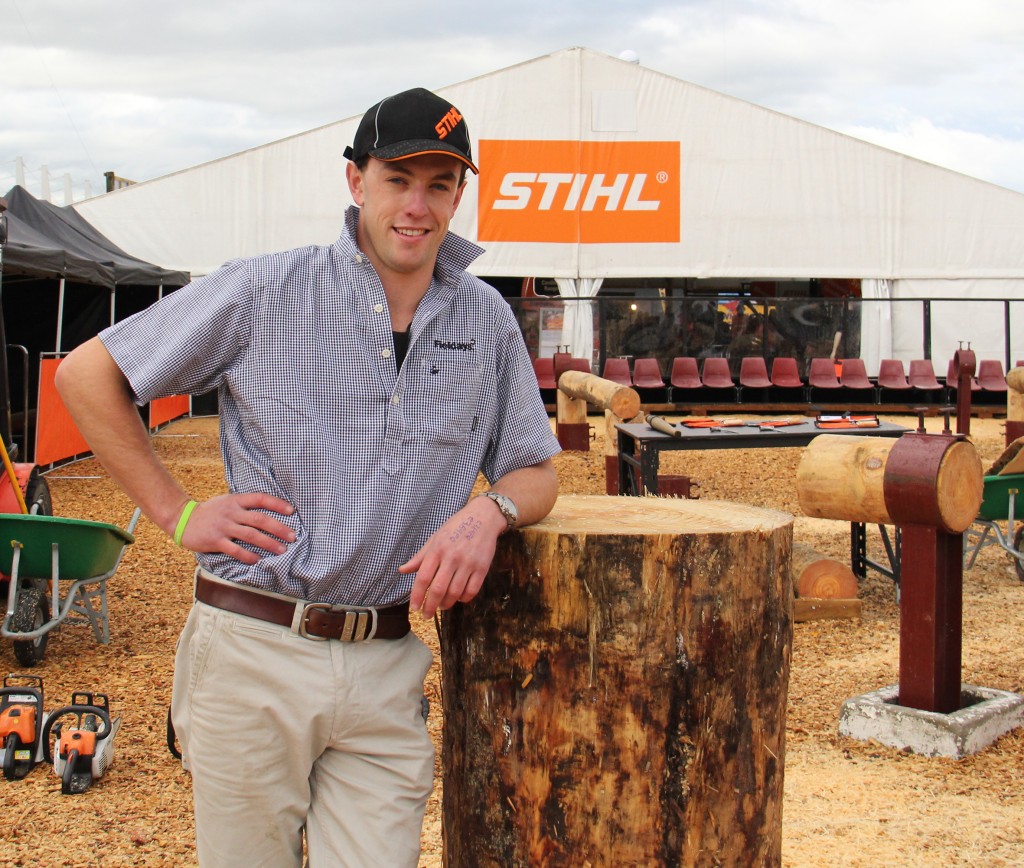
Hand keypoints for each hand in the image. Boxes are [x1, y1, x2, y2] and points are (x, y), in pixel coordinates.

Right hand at [178, 493, 295, 564]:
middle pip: (260, 519)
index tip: (292, 511)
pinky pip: (235, 550)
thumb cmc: (210, 512)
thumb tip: (268, 510)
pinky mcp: (215, 541)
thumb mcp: (227, 502)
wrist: (182, 519)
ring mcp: (223, 526)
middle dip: (278, 528)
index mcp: (235, 500)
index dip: (277, 504)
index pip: (260, 499)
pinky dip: (248, 556)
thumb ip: (244, 505)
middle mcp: (231, 512)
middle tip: (293, 536)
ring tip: (282, 550)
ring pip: (250, 535)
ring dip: (268, 543)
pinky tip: (258, 560)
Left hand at [400, 499, 503, 618]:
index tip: (414, 608)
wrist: (484, 517)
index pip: (423, 578)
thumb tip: (402, 570)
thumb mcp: (435, 538)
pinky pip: (472, 590)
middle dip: (430, 606)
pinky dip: (463, 599)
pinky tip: (458, 598)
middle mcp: (452, 557)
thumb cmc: (456, 527)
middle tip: (426, 615)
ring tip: (442, 606)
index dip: (417, 596)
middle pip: (438, 589)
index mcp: (437, 550)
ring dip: (446, 604)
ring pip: (455, 592)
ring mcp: (468, 563)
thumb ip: (420, 557)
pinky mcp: (482, 567)